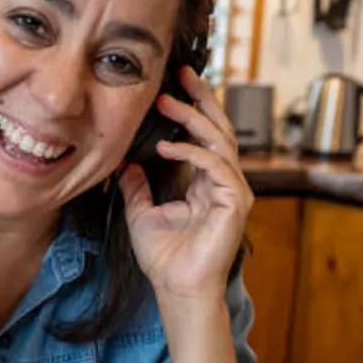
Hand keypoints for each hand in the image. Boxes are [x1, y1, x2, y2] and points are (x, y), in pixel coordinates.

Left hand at [119, 66, 252, 302]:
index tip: (170, 87)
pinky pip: (217, 166)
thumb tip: (126, 161)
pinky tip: (167, 148)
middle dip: (201, 99)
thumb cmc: (164, 257)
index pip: (202, 135)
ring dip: (193, 119)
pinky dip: (193, 153)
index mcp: (204, 181)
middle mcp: (222, 181)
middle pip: (218, 128)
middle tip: (183, 74)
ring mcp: (232, 190)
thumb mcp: (140, 212)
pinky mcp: (236, 202)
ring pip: (219, 141)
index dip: (190, 109)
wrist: (177, 288)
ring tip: (168, 103)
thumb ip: (136, 185)